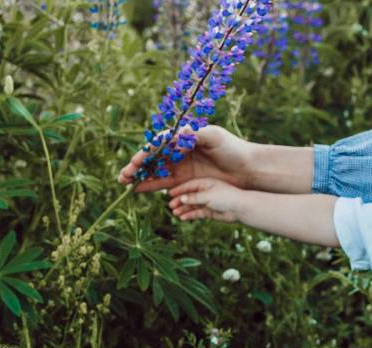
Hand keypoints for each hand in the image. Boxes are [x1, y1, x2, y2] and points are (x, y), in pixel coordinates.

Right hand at [116, 125, 255, 193]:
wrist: (247, 169)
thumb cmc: (232, 149)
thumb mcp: (214, 137)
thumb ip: (194, 135)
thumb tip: (175, 135)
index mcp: (183, 137)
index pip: (159, 145)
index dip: (146, 153)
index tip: (136, 161)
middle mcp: (179, 151)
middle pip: (153, 158)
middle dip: (137, 166)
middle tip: (123, 174)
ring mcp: (181, 166)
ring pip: (155, 171)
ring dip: (139, 176)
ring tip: (124, 181)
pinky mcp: (185, 180)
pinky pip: (164, 183)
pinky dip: (150, 185)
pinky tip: (137, 189)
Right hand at [166, 178, 249, 222]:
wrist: (241, 208)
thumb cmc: (226, 198)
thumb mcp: (208, 196)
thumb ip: (194, 198)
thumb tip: (181, 199)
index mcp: (206, 183)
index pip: (189, 185)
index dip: (179, 189)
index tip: (169, 194)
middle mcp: (206, 191)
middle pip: (189, 195)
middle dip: (180, 200)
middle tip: (171, 205)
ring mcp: (208, 202)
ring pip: (193, 205)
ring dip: (184, 209)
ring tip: (175, 213)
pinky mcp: (211, 212)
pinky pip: (198, 213)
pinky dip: (191, 215)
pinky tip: (183, 218)